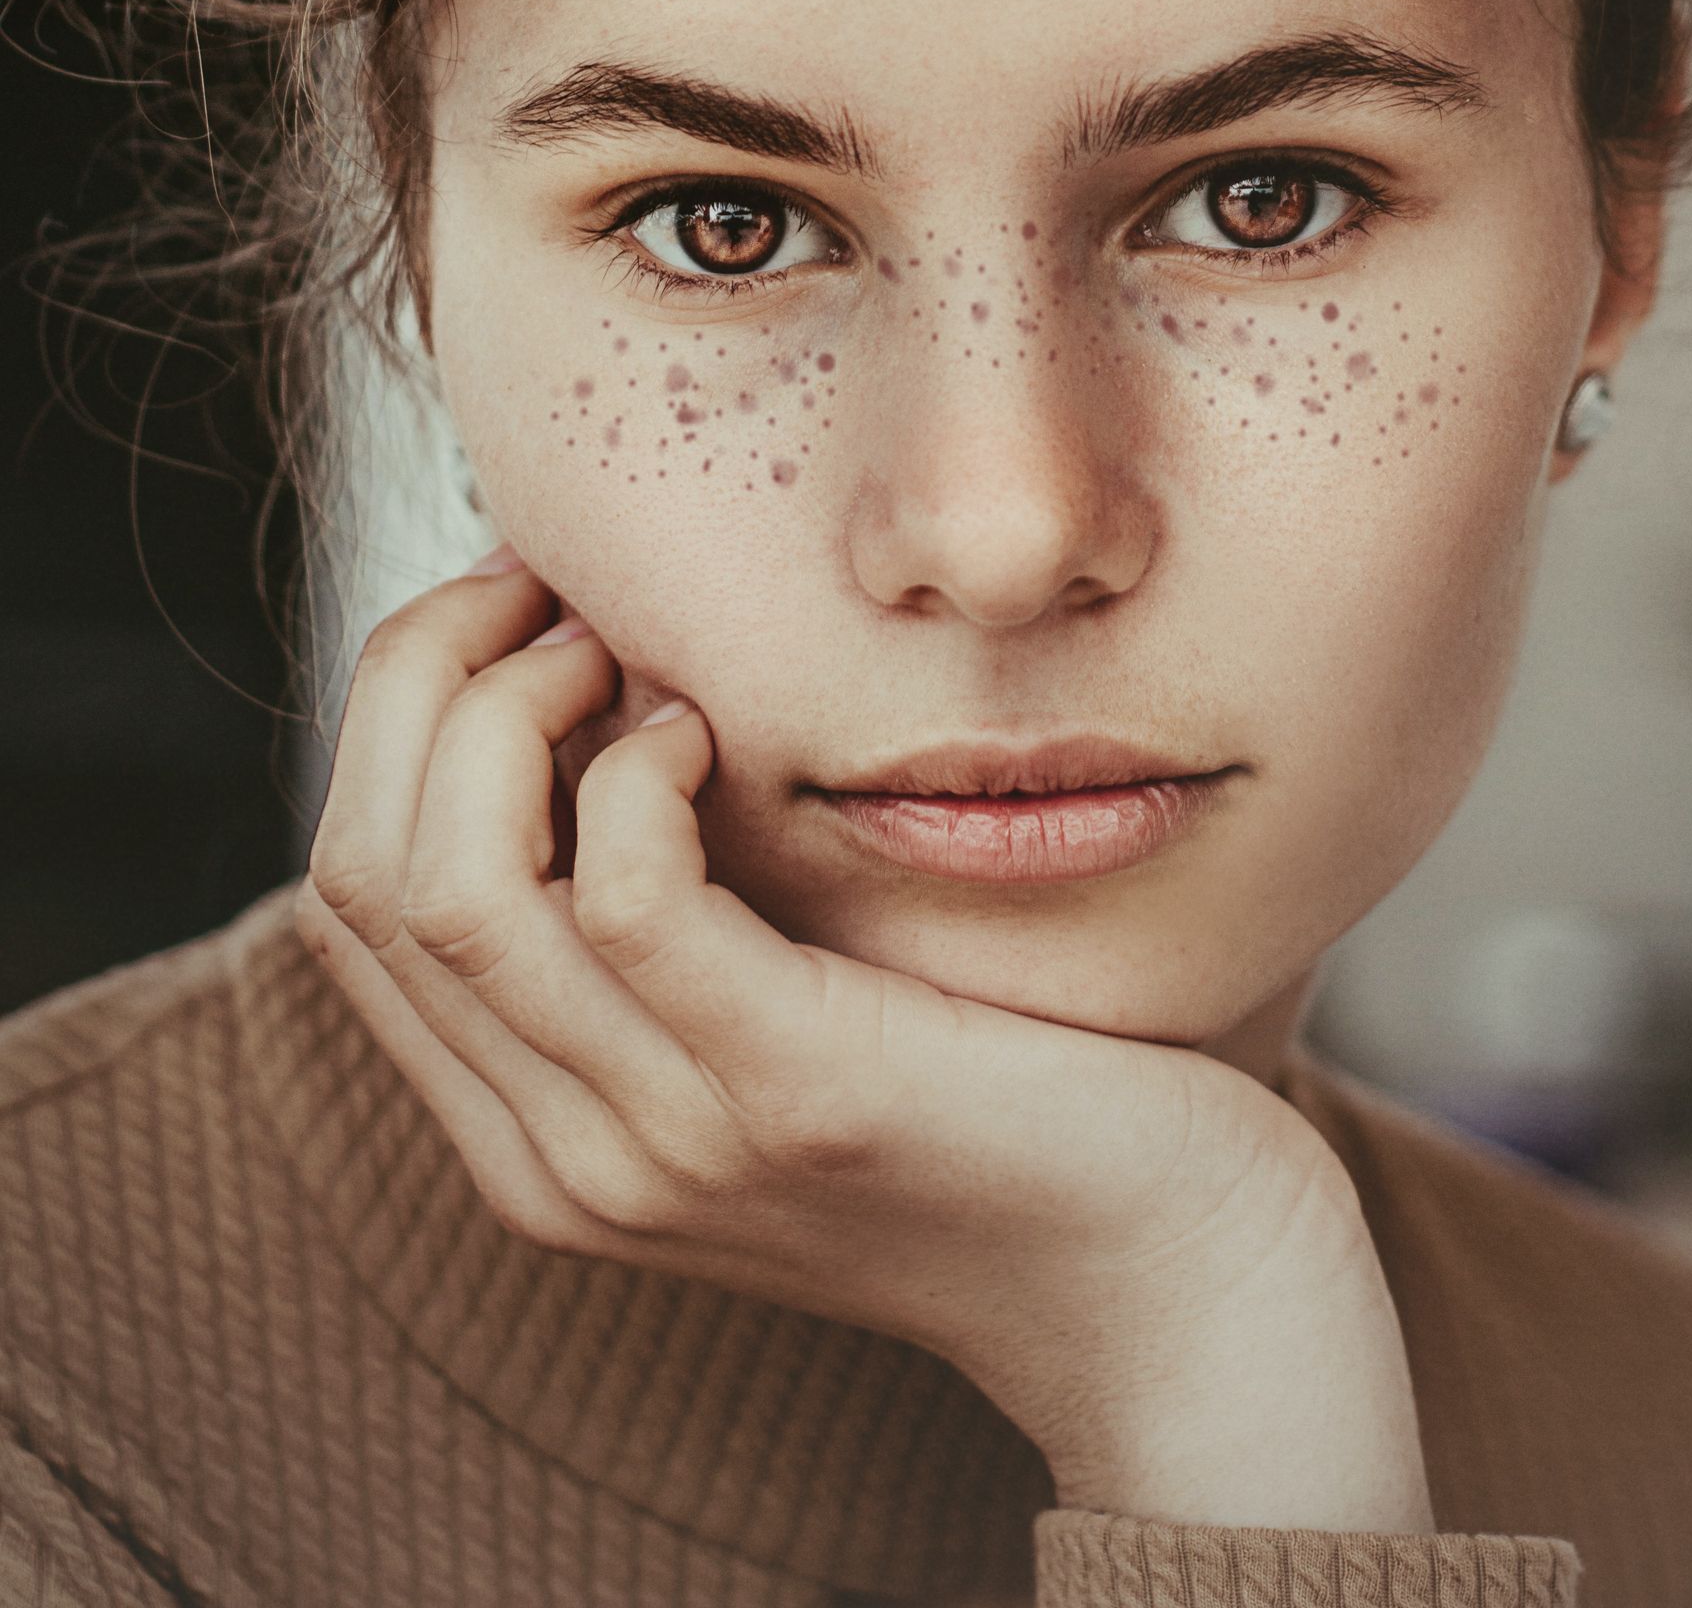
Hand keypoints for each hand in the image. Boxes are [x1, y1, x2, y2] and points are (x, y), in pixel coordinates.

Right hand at [300, 557, 1430, 1530]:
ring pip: (452, 882)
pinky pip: (626, 897)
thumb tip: (581, 680)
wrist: (1168, 1279)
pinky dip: (640, 772)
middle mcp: (562, 1156)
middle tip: (556, 586)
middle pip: (366, 868)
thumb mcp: (769, 1017)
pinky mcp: (795, 1086)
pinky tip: (711, 728)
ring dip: (517, 704)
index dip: (402, 706)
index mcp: (530, 1136)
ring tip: (627, 643)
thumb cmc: (991, 1089)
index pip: (348, 891)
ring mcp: (667, 1137)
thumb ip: (653, 924)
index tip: (519, 601)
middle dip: (430, 674)